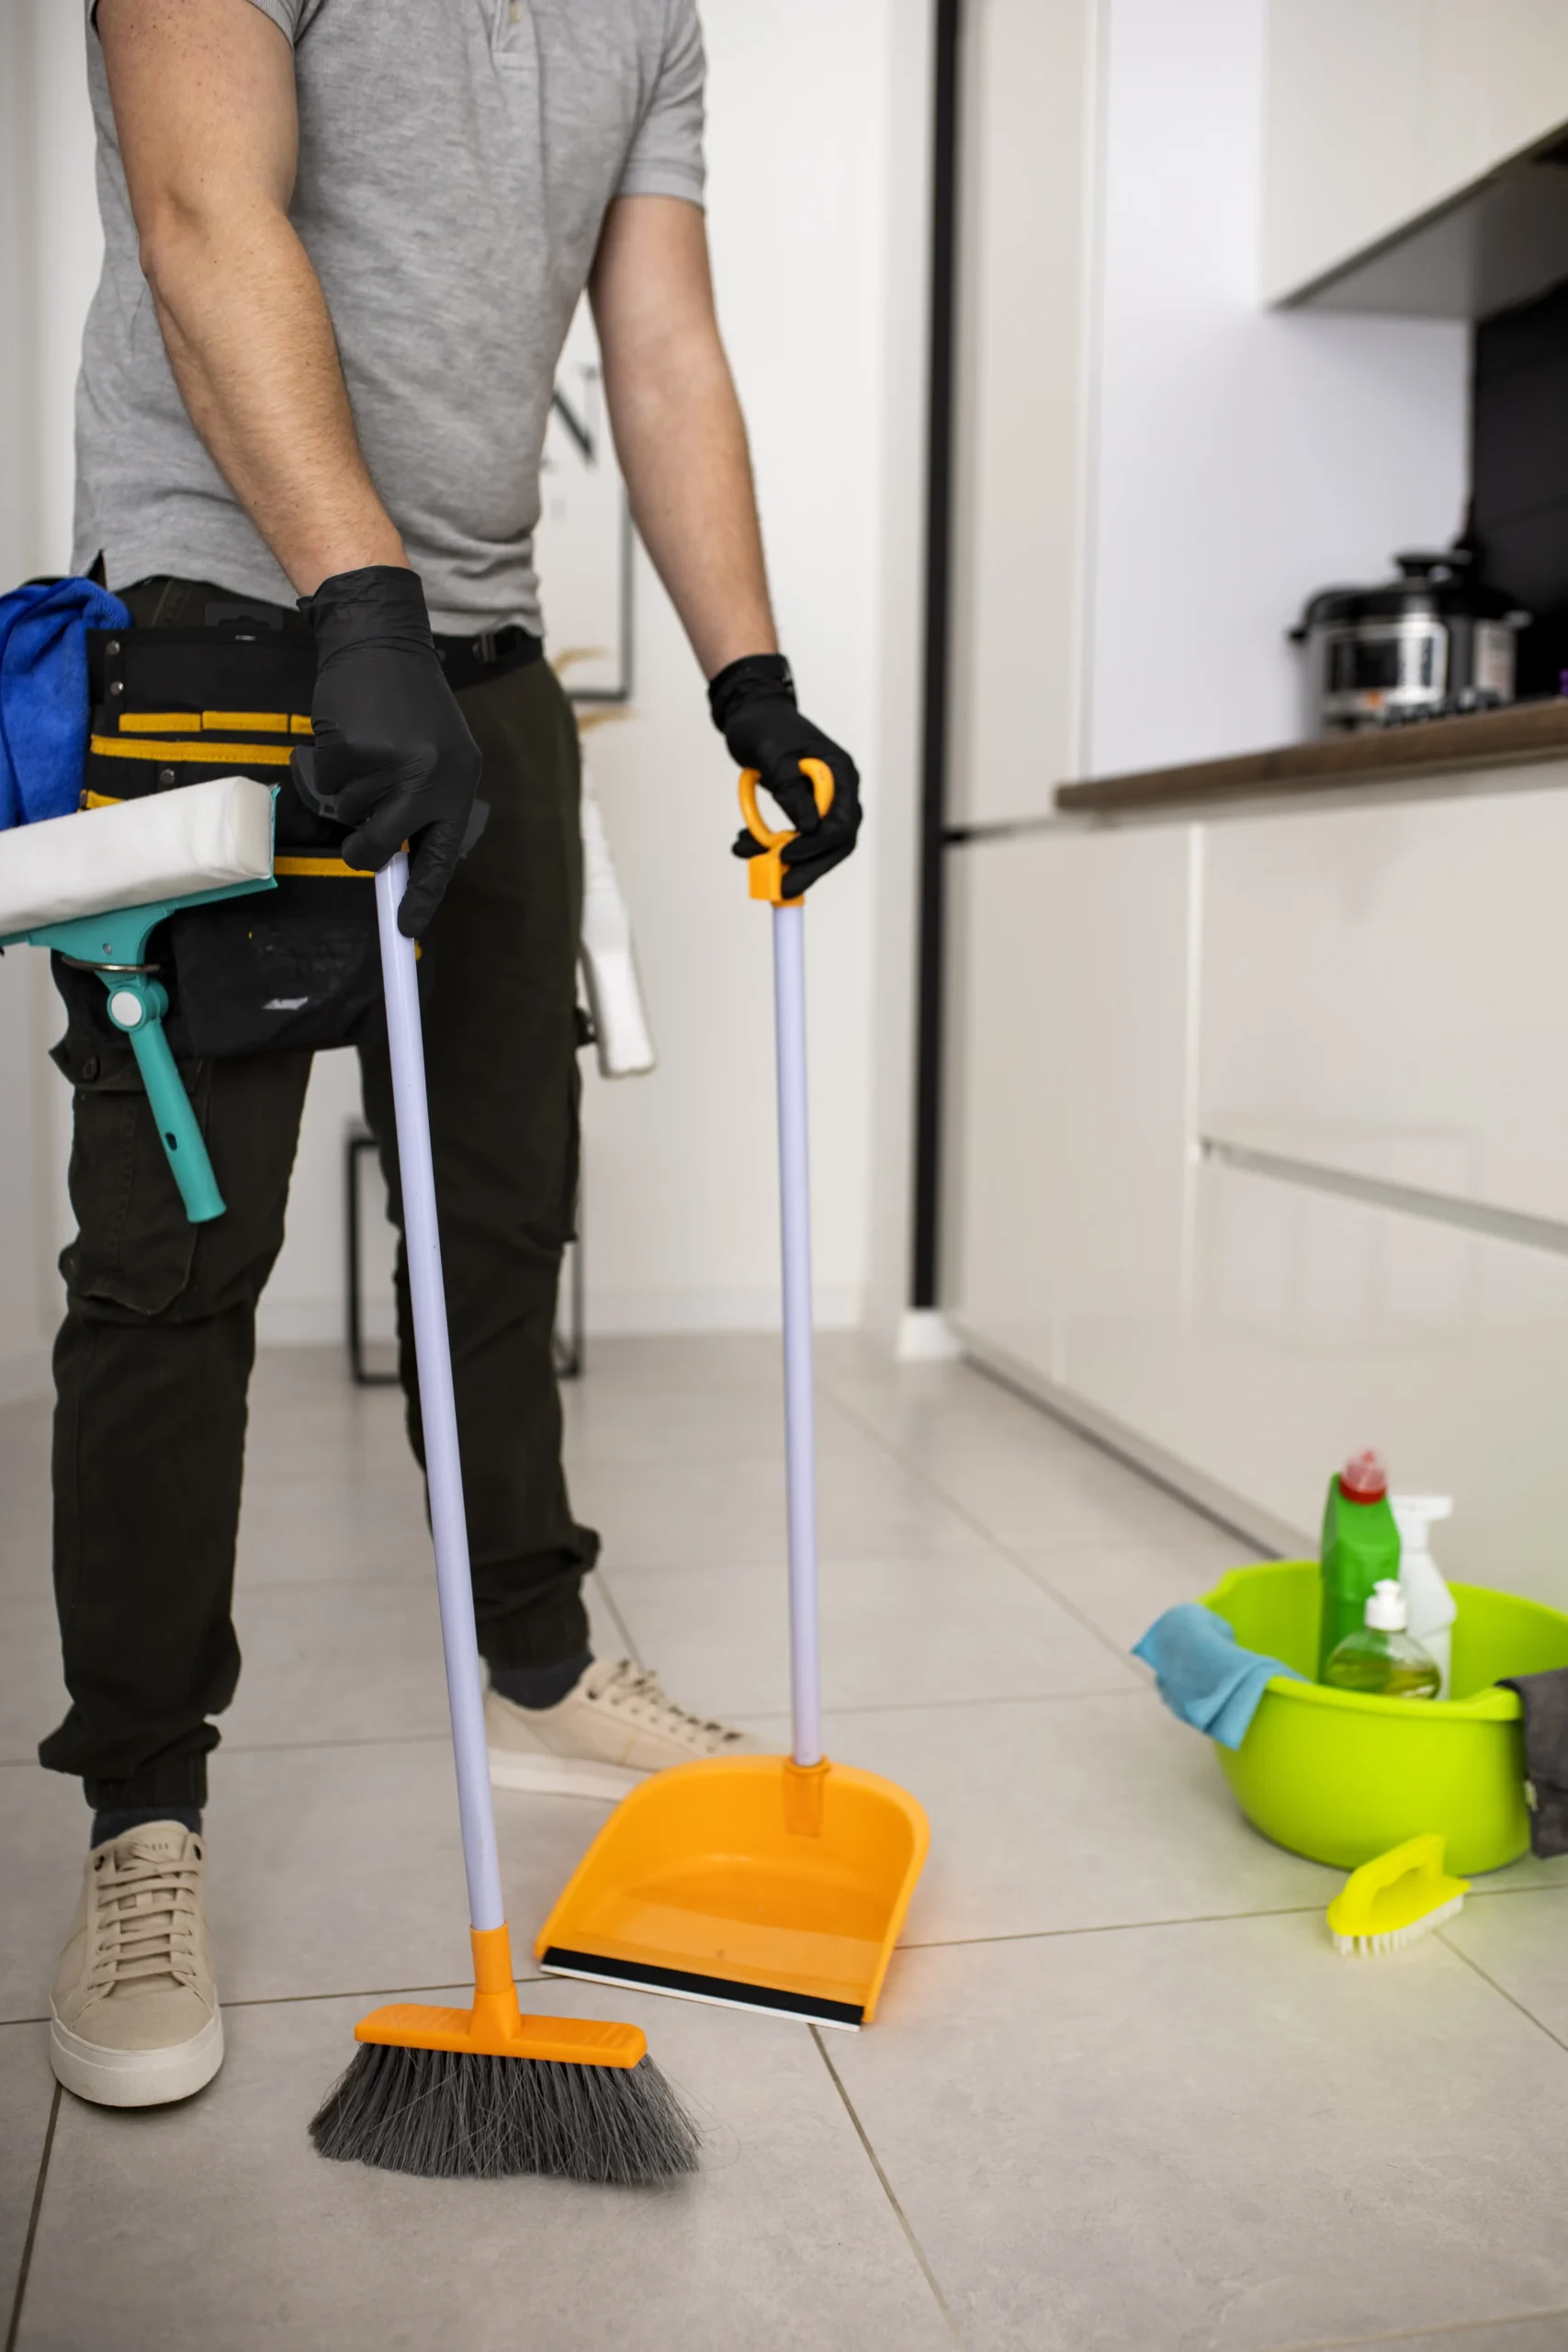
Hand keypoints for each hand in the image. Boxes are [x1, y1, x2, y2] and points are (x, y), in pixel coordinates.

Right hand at [297, 566, 480, 936]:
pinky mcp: (355, 750)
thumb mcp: (440, 755)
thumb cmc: (407, 704)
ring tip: (365, 749)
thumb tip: (404, 860)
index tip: (406, 928)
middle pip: (382, 848)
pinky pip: (328, 784)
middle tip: (355, 845)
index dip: (423, 897)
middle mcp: (431, 779)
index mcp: (458, 785)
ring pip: (349, 813)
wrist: (382, 641)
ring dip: (346, 789)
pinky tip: (347, 734)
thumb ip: (428, 804)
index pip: (441, 857)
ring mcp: (392, 765)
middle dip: (361, 853)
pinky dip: (328, 766)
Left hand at [709, 654, 860, 896]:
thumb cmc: (763, 725)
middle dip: (806, 866)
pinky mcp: (804, 807)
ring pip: (815, 844)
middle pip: (834, 842)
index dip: (817, 846)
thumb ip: (791, 789)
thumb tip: (809, 826)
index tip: (787, 857)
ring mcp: (822, 800)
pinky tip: (745, 844)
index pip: (843, 822)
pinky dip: (771, 846)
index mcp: (839, 773)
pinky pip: (796, 836)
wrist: (751, 713)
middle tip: (780, 888)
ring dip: (783, 859)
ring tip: (746, 854)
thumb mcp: (772, 754)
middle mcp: (837, 789)